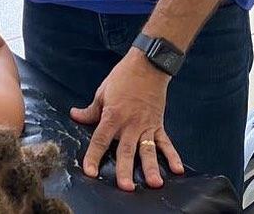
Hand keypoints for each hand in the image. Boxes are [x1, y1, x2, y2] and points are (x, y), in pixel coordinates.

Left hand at [70, 50, 183, 190]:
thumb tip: (75, 116)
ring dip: (151, 167)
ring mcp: (146, 126)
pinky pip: (166, 143)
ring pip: (148, 150)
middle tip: (125, 187)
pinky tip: (178, 170)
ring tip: (154, 183)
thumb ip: (91, 110)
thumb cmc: (122, 78)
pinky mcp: (158, 124)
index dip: (93, 156)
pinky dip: (173, 156)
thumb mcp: (102, 92)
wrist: (147, 66)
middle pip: (125, 150)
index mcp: (112, 116)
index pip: (100, 139)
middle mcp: (129, 124)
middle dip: (125, 169)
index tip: (89, 172)